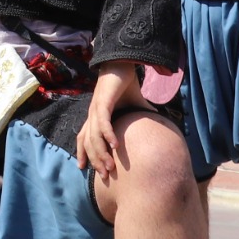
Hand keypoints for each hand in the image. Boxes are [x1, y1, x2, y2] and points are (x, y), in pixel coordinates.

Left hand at [75, 62, 143, 179]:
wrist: (122, 62)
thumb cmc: (125, 83)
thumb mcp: (134, 104)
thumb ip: (140, 115)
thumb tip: (156, 121)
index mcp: (96, 116)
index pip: (84, 137)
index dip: (82, 152)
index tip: (84, 169)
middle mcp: (92, 114)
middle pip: (88, 143)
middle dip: (95, 160)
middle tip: (104, 176)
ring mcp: (96, 109)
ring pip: (94, 137)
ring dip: (101, 153)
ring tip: (110, 167)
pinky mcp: (102, 102)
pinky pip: (103, 123)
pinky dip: (108, 135)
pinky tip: (115, 146)